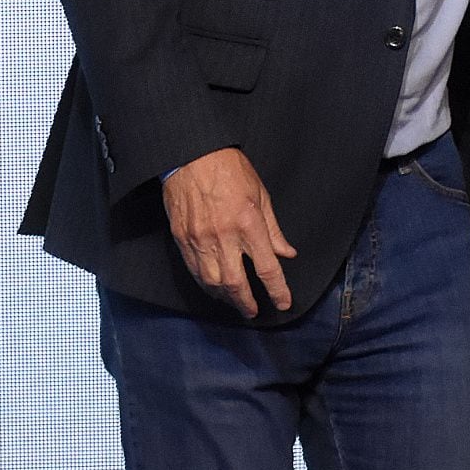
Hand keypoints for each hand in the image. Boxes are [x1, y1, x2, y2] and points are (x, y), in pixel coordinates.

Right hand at [162, 147, 297, 318]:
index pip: (266, 267)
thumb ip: (274, 229)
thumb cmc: (231, 170)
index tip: (283, 303)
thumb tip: (286, 253)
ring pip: (213, 283)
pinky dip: (206, 285)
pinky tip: (214, 289)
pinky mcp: (183, 240)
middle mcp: (224, 237)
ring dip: (225, 298)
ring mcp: (200, 240)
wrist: (193, 157)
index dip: (277, 290)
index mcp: (249, 223)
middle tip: (254, 312)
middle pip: (236, 283)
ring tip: (236, 302)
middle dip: (247, 303)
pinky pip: (195, 271)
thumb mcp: (261, 195)